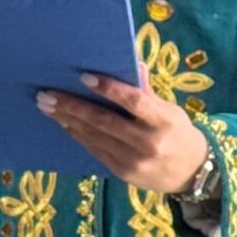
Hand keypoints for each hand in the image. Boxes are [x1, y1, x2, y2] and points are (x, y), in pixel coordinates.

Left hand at [38, 72, 210, 194]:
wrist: (190, 173)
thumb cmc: (178, 133)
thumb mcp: (170, 110)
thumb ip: (147, 92)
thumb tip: (133, 63)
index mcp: (162, 122)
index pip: (134, 101)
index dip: (109, 89)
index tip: (83, 76)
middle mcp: (147, 143)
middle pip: (104, 121)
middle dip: (72, 107)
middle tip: (46, 95)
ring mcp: (133, 161)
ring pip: (95, 137)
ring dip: (68, 121)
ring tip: (48, 107)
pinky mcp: (122, 173)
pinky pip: (95, 151)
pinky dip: (78, 135)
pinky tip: (64, 124)